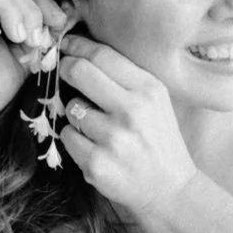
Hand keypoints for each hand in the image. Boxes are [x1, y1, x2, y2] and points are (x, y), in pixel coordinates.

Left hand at [54, 34, 199, 220]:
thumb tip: (83, 55)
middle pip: (80, 73)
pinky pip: (68, 137)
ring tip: (97, 126)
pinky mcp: (95, 163)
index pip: (103, 56)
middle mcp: (131, 110)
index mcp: (148, 89)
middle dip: (66, 69)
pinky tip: (94, 146)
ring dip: (76, 114)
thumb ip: (126, 80)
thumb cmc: (158, 139)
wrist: (168, 187)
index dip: (78, 46)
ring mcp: (112, 138)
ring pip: (71, 109)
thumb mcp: (155, 101)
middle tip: (63, 71)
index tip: (65, 44)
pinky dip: (75, 139)